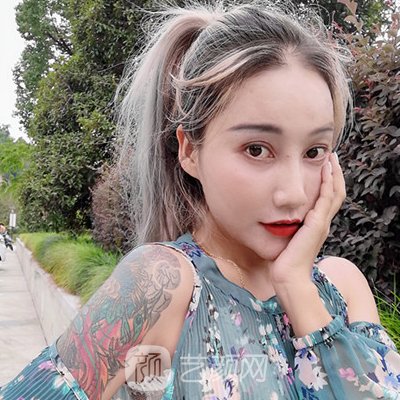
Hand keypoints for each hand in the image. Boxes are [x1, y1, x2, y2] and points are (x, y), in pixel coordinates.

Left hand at [270, 152, 345, 287]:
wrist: (288, 276)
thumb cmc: (283, 260)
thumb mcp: (286, 239)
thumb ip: (286, 228)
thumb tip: (275, 217)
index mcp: (316, 225)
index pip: (327, 199)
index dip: (328, 182)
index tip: (324, 167)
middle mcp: (322, 223)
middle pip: (336, 193)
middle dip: (334, 174)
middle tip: (331, 157)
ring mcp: (321, 223)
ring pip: (335, 193)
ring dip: (334, 174)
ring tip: (331, 158)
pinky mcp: (316, 224)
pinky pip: (326, 199)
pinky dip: (328, 182)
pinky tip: (325, 170)